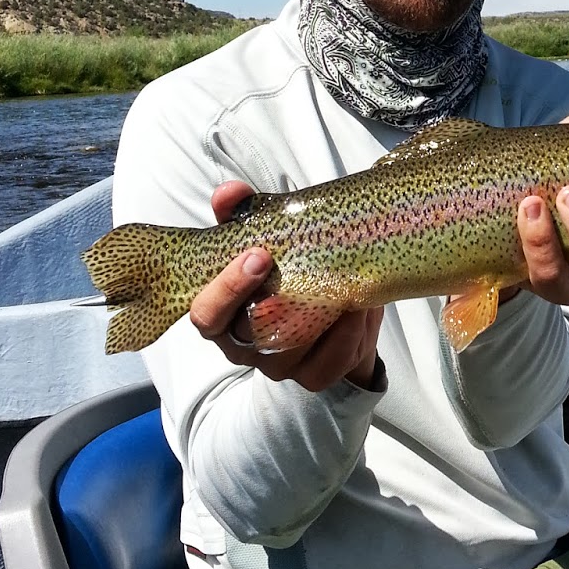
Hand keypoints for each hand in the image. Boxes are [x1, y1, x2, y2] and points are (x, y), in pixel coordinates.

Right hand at [186, 181, 383, 391]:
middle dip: (280, 300)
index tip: (258, 253)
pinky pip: (330, 364)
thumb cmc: (286, 265)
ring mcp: (279, 365)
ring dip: (324, 312)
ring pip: (295, 350)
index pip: (206, 315)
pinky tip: (362, 308)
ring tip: (350, 280)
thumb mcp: (264, 234)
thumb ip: (241, 212)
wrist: (335, 301)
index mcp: (221, 315)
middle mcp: (244, 346)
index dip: (226, 289)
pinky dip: (349, 336)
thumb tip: (228, 193)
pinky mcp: (315, 375)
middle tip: (313, 265)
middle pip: (249, 337)